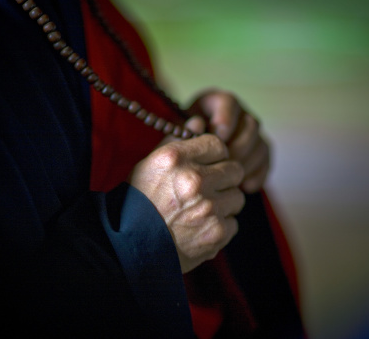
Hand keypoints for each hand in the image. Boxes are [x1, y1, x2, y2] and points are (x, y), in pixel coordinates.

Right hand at [129, 132, 244, 272]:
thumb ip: (177, 140)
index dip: (214, 156)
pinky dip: (221, 227)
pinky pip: (234, 223)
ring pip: (237, 197)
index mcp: (176, 158)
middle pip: (235, 169)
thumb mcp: (150, 164)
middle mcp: (195, 179)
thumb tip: (201, 121)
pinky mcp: (217, 232)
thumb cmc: (139, 202)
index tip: (208, 166)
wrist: (130, 247)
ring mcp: (208, 207)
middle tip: (208, 189)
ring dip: (224, 203)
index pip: (218, 144)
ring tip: (202, 211)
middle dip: (224, 179)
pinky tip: (201, 228)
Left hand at [188, 89, 270, 192]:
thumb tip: (197, 125)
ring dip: (245, 163)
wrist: (188, 164)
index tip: (218, 137)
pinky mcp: (260, 154)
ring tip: (228, 179)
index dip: (226, 119)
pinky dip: (255, 175)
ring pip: (260, 145)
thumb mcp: (176, 136)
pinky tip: (241, 187)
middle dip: (237, 147)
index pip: (229, 102)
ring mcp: (252, 135)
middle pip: (250, 124)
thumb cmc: (178, 147)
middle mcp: (239, 115)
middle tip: (223, 165)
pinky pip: (265, 163)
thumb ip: (185, 130)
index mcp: (216, 103)